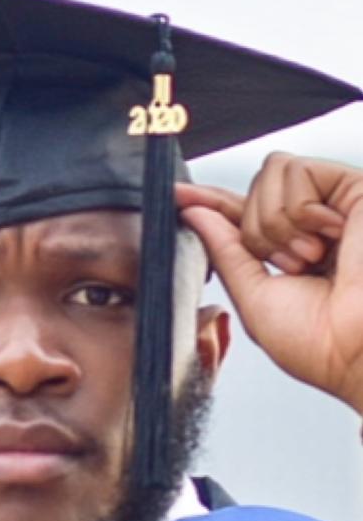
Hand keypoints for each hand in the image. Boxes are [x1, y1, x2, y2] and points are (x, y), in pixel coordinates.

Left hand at [177, 153, 362, 414]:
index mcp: (289, 253)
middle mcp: (312, 226)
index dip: (209, 203)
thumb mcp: (252, 296)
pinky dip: (297, 208)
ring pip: (270, 174)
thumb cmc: (317, 342)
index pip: (241, 215)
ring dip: (275, 223)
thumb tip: (195, 213)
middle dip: (254, 233)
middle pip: (251, 193)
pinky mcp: (353, 187)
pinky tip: (326, 235)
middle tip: (290, 267)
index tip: (175, 196)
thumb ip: (225, 250)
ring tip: (310, 257)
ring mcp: (333, 205)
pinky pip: (294, 169)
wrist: (356, 351)